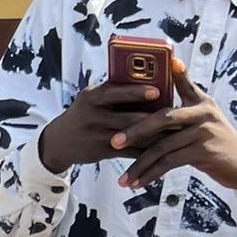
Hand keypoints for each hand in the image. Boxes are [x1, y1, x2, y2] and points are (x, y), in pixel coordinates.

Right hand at [37, 77, 169, 173]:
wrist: (59, 141)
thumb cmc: (85, 113)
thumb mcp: (92, 98)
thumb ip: (115, 92)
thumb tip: (152, 83)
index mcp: (92, 96)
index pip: (116, 92)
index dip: (137, 92)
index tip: (157, 91)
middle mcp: (93, 116)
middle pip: (128, 117)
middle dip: (154, 118)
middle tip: (177, 115)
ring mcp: (97, 135)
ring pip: (132, 136)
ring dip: (155, 135)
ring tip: (175, 132)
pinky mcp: (102, 152)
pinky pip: (129, 152)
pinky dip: (146, 150)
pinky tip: (162, 148)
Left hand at [111, 64, 236, 192]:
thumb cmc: (216, 141)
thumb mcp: (204, 120)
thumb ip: (183, 111)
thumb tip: (154, 108)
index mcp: (201, 101)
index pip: (182, 82)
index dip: (170, 73)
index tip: (157, 65)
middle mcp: (203, 112)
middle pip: (162, 117)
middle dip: (135, 131)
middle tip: (114, 141)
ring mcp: (204, 131)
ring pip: (163, 146)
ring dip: (140, 164)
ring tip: (124, 177)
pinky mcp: (203, 151)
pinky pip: (170, 162)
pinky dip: (152, 174)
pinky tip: (138, 182)